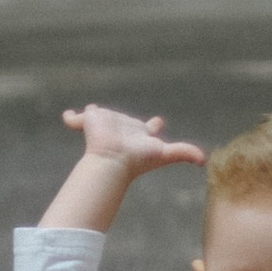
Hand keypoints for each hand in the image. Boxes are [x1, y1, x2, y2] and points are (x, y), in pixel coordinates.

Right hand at [38, 104, 204, 235]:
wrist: (112, 160)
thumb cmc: (137, 159)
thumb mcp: (165, 154)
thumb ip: (185, 153)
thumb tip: (205, 161)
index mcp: (140, 134)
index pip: (150, 128)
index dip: (154, 125)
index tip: (158, 121)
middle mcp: (122, 128)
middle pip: (124, 121)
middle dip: (122, 119)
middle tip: (121, 117)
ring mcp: (104, 125)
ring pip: (100, 118)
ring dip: (95, 114)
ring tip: (91, 109)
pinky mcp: (89, 122)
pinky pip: (77, 119)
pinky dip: (71, 118)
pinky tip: (67, 116)